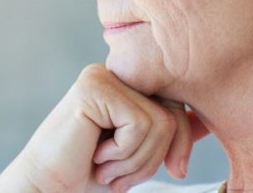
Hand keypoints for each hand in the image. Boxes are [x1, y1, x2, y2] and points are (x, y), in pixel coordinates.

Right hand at [0, 64, 209, 192]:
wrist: (45, 190)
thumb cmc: (89, 177)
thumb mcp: (140, 154)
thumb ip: (168, 133)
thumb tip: (207, 121)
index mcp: (126, 84)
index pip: (176, 106)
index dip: (182, 142)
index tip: (175, 171)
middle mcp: (115, 72)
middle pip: (172, 113)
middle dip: (156, 156)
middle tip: (121, 178)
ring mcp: (103, 76)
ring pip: (160, 122)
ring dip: (136, 160)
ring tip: (106, 168)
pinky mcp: (94, 88)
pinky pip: (139, 124)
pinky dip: (123, 153)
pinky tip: (96, 157)